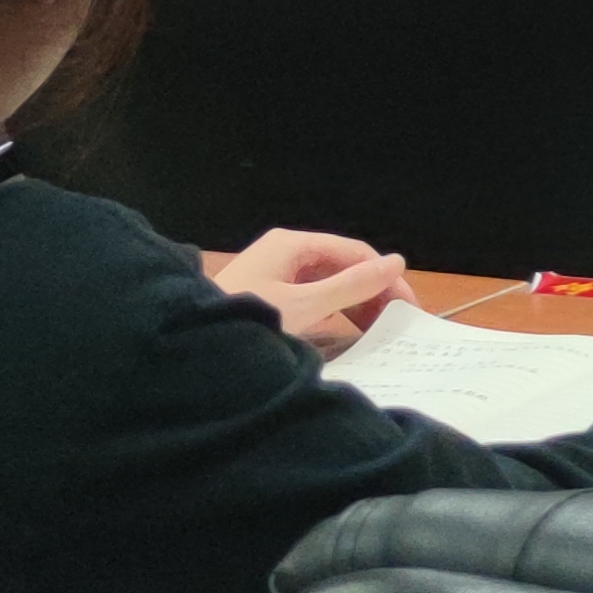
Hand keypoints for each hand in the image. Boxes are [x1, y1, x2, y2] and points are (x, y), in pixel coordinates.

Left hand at [210, 229, 409, 348]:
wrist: (186, 348)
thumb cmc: (247, 320)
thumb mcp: (305, 305)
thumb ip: (352, 285)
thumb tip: (397, 262)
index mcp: (293, 244)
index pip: (354, 252)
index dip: (384, 276)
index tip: (406, 307)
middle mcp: (283, 253)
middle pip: (340, 266)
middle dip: (369, 292)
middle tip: (394, 324)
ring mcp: (271, 275)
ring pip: (325, 284)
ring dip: (351, 305)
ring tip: (374, 331)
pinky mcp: (263, 298)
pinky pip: (308, 298)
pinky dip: (329, 313)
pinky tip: (340, 332)